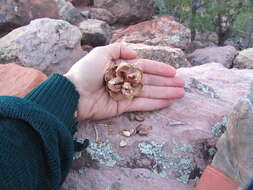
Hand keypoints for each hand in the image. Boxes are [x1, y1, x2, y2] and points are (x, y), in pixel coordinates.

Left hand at [64, 43, 184, 119]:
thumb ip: (119, 50)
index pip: (144, 67)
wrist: (74, 94)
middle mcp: (124, 80)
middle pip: (150, 81)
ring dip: (164, 93)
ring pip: (148, 93)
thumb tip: (135, 55)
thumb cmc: (86, 71)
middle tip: (182, 85)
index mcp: (121, 67)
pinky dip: (154, 104)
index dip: (159, 69)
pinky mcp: (122, 107)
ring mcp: (124, 94)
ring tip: (180, 93)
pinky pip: (141, 105)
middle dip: (166, 83)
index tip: (173, 72)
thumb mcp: (101, 53)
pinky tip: (167, 102)